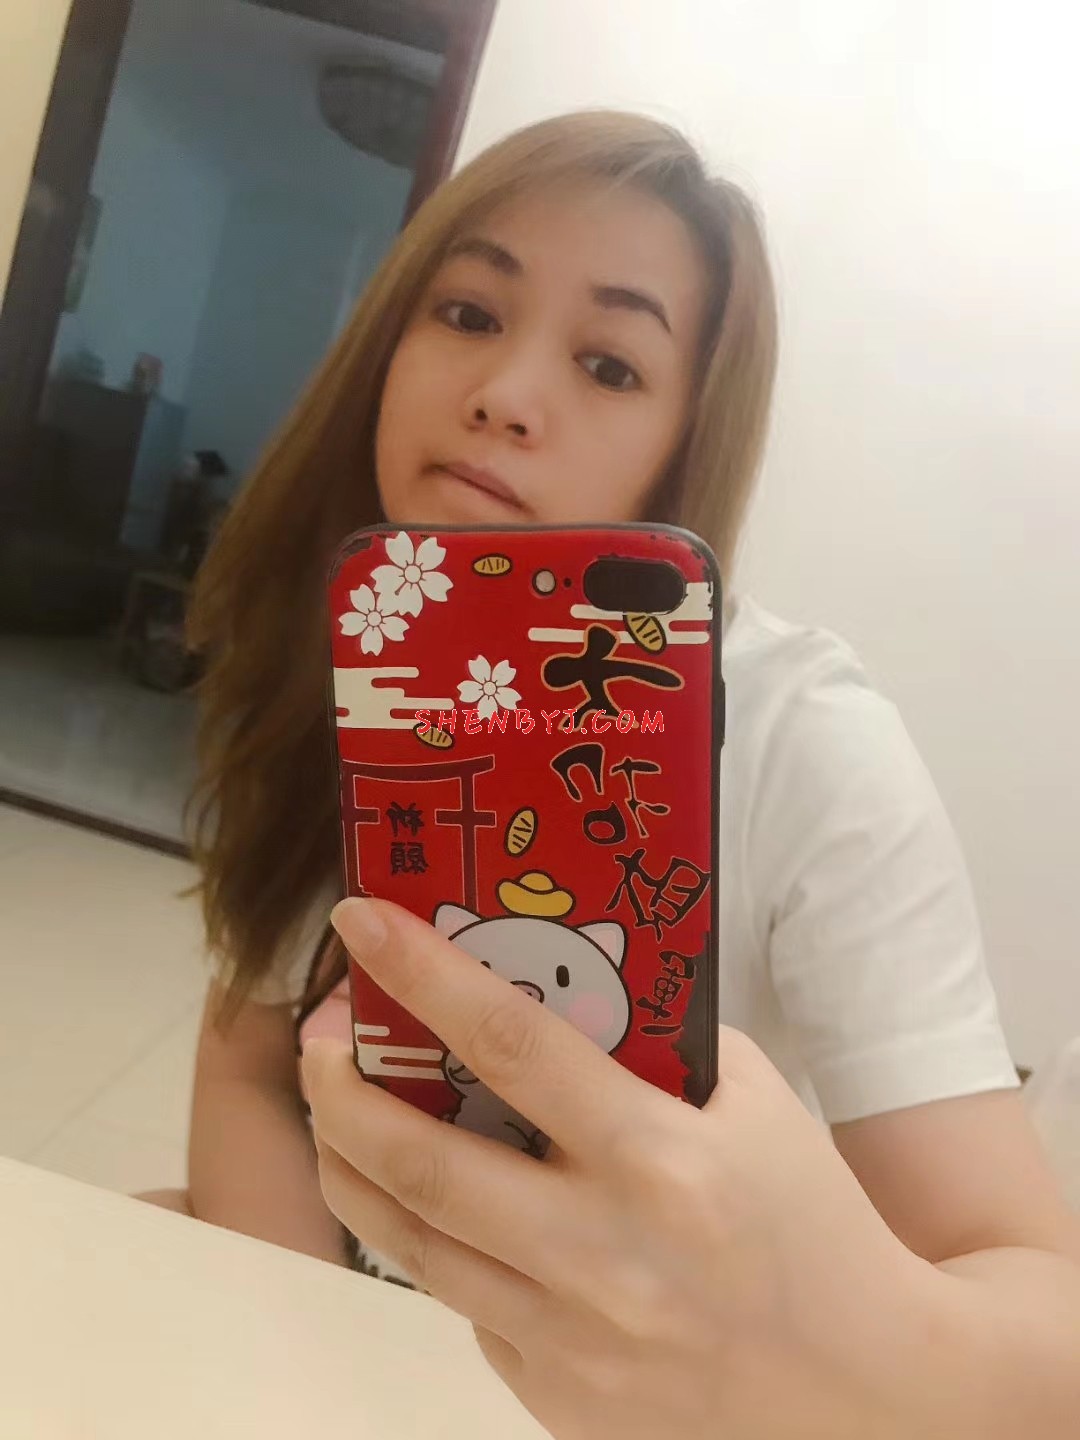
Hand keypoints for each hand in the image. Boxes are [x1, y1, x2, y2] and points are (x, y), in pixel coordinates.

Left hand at [303, 897, 949, 1439]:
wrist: (862, 1384)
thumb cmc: (811, 1221)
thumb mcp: (752, 1102)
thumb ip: (657, 1047)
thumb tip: (561, 995)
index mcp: (656, 1157)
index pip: (511, 1042)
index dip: (424, 972)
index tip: (363, 920)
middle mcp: (600, 1251)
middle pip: (419, 1160)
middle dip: (340, 1088)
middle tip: (319, 1039)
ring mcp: (570, 1338)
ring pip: (410, 1243)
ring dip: (349, 1166)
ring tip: (336, 1113)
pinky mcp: (555, 1397)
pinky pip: (466, 1305)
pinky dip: (438, 1245)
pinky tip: (443, 1207)